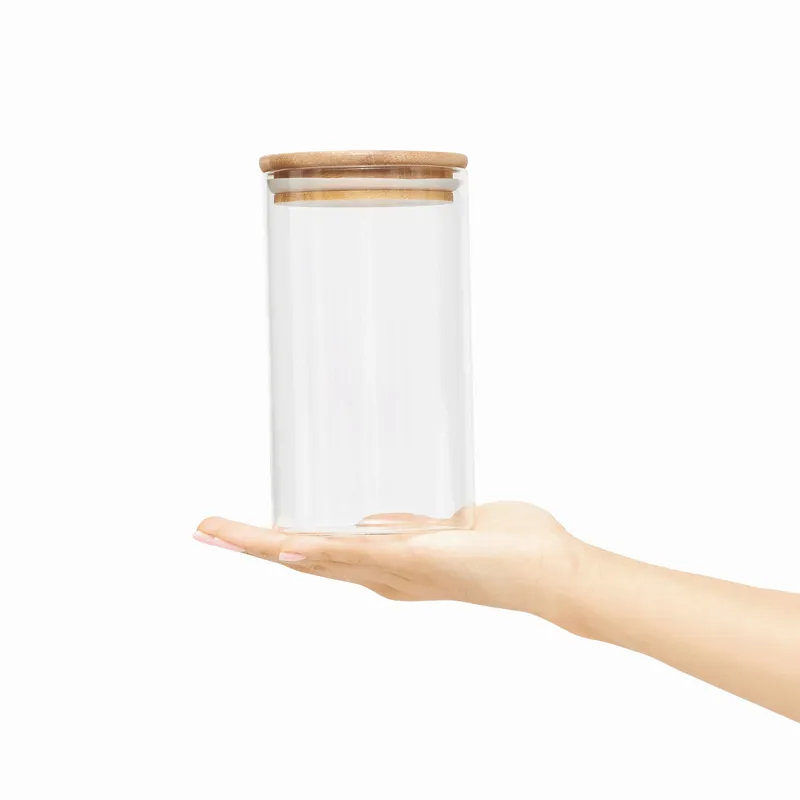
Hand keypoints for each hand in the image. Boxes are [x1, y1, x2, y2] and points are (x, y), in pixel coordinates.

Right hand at [195, 502, 583, 623]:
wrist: (551, 570)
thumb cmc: (509, 549)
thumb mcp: (447, 527)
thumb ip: (408, 526)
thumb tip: (373, 518)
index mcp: (390, 564)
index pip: (321, 553)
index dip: (276, 546)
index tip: (237, 535)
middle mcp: (385, 574)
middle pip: (305, 560)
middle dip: (252, 547)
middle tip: (204, 531)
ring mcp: (396, 569)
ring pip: (318, 557)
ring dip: (266, 547)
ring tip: (219, 533)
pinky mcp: (416, 558)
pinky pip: (357, 555)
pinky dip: (316, 553)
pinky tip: (282, 547)